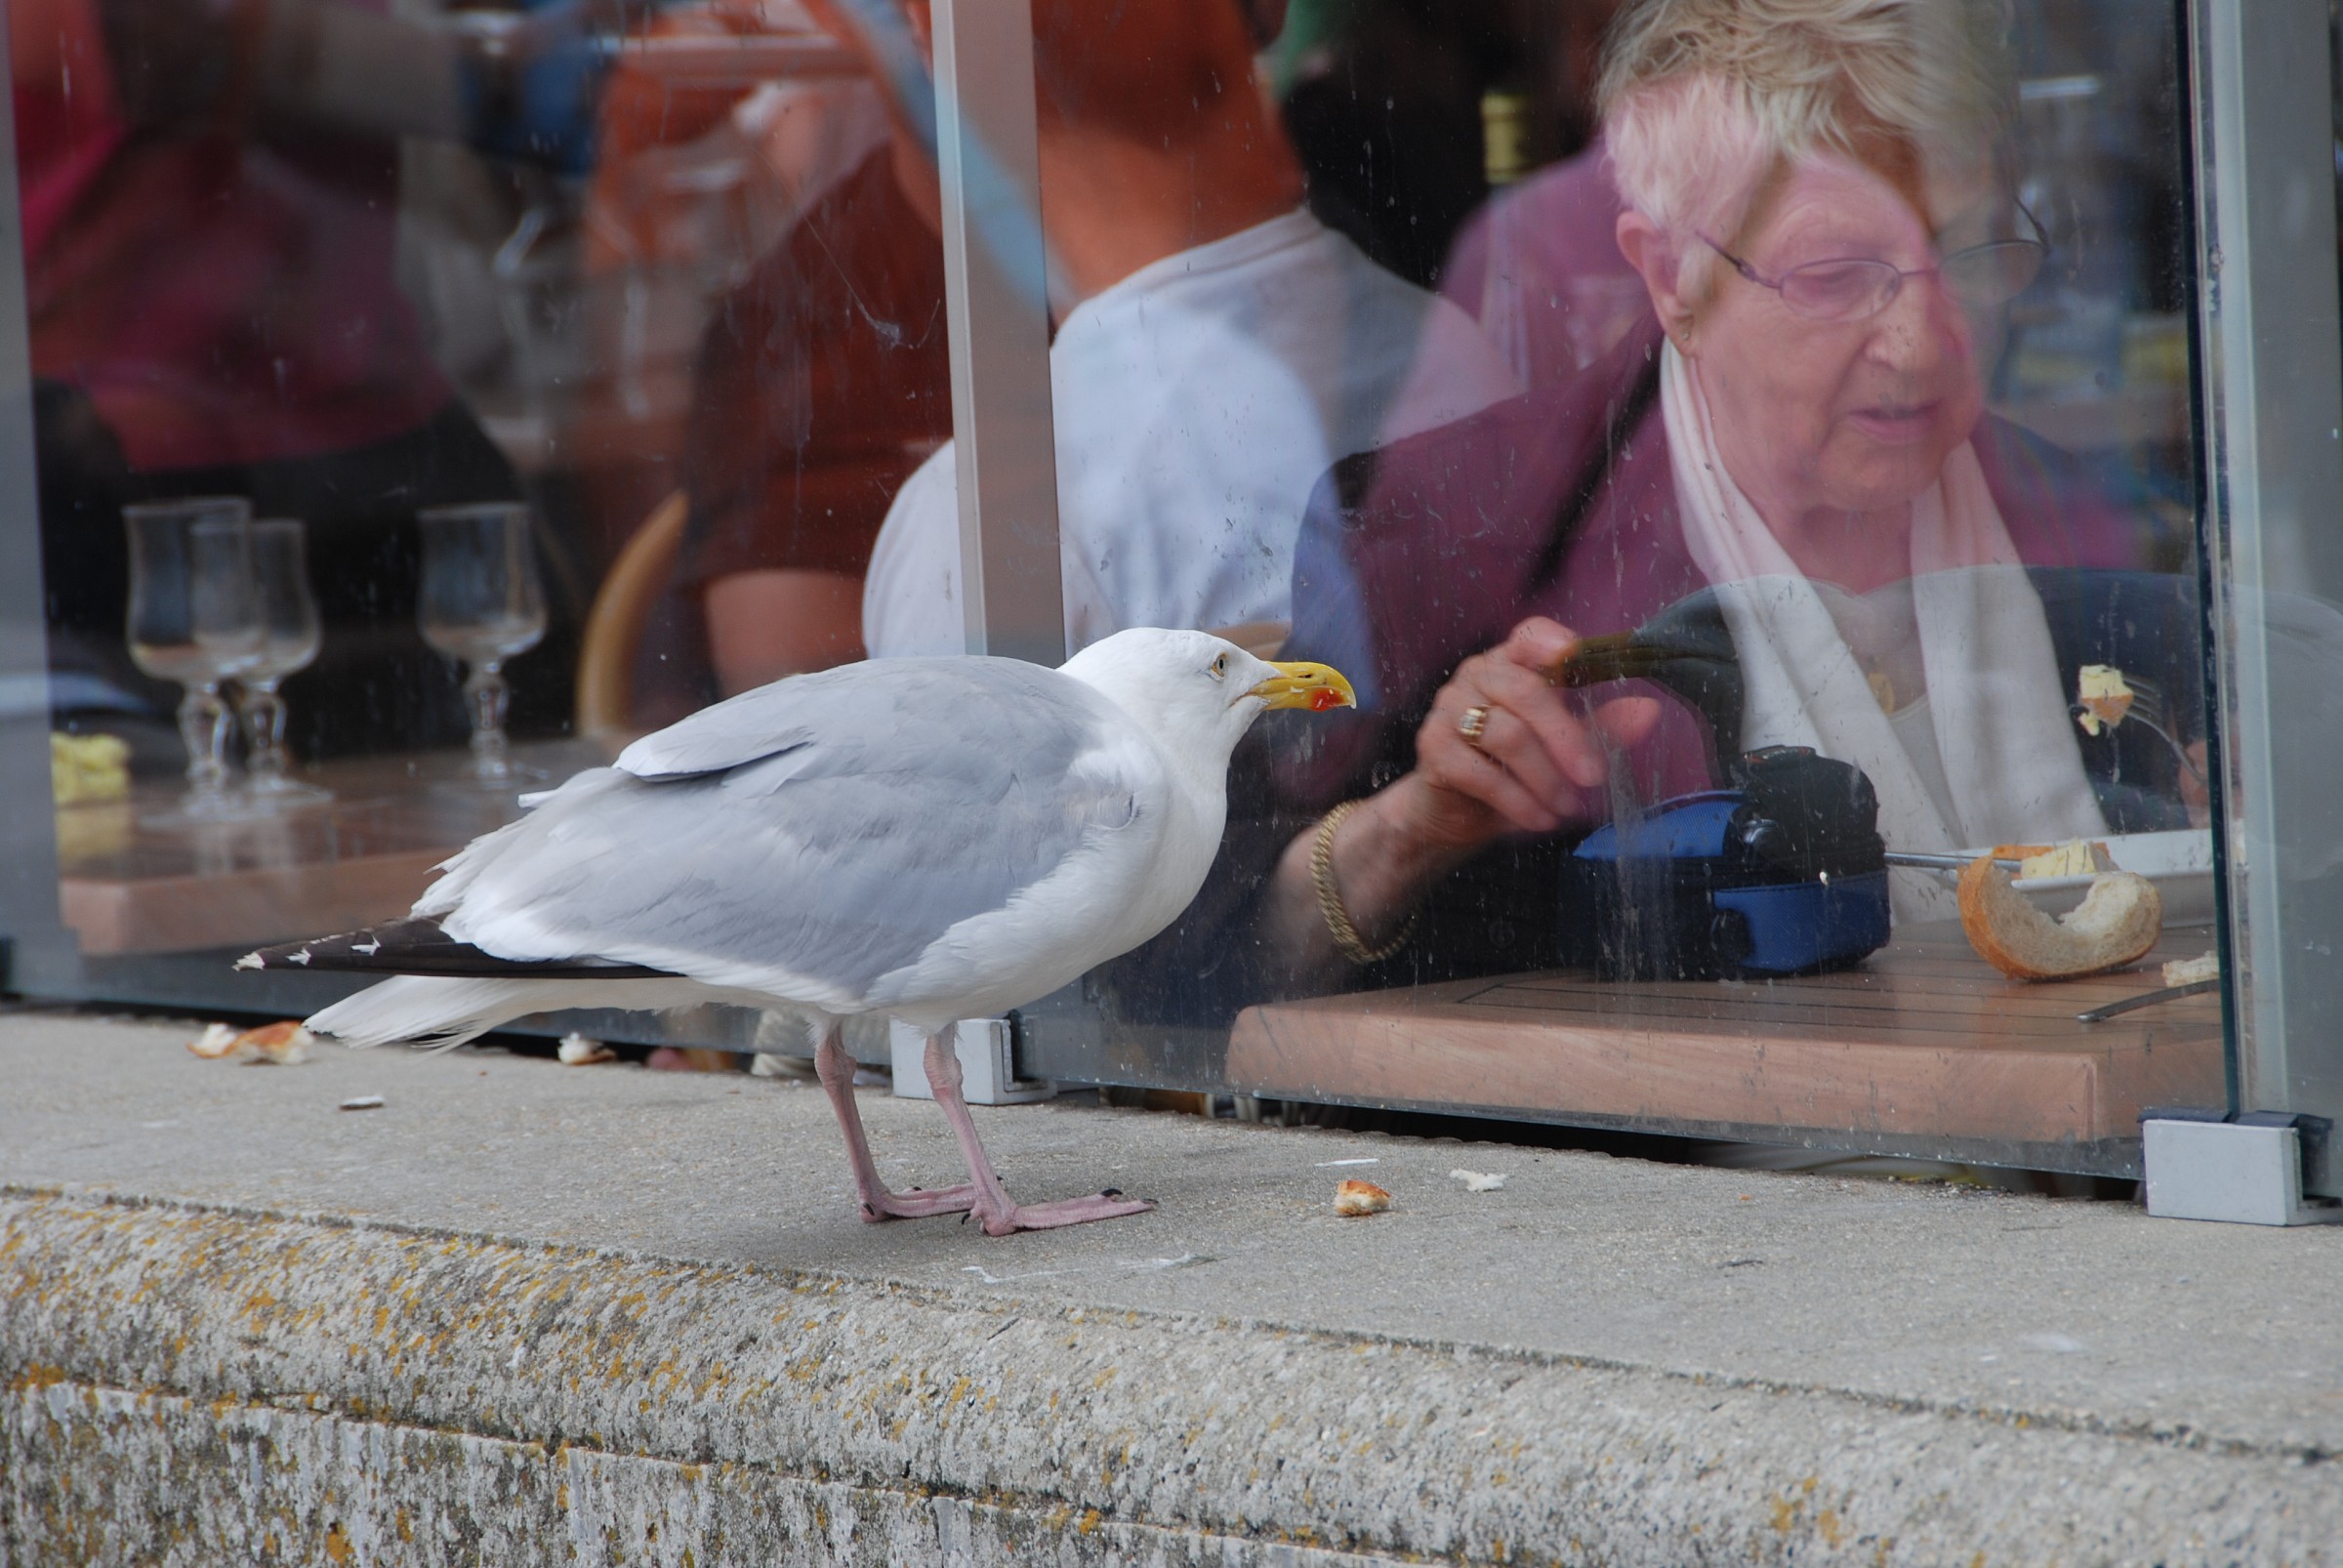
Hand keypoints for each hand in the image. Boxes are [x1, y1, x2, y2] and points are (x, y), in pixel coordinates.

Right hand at [1402, 617, 1662, 850]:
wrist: (1456, 813)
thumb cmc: (1515, 772)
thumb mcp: (1563, 752)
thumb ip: (1601, 729)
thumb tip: (1649, 711)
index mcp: (1512, 664)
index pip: (1529, 636)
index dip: (1552, 642)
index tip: (1576, 655)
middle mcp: (1477, 675)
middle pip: (1526, 691)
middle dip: (1567, 739)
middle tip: (1594, 778)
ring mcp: (1449, 708)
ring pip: (1507, 735)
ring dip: (1545, 779)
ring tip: (1566, 808)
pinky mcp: (1433, 747)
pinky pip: (1480, 772)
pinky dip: (1517, 801)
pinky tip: (1539, 819)